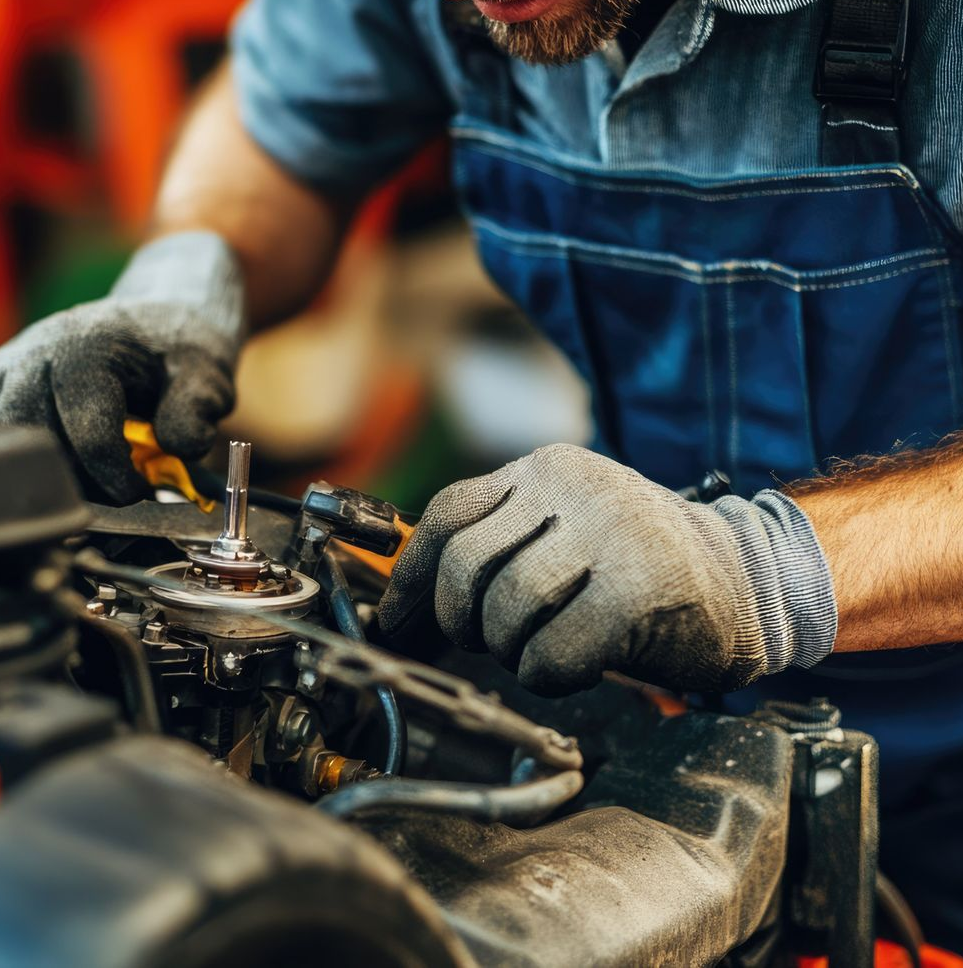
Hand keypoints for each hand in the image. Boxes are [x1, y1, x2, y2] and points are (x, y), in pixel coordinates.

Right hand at [0, 232, 245, 502]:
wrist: (154, 324)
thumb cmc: (178, 352)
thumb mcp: (207, 374)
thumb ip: (197, 408)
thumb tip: (178, 446)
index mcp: (85, 347)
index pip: (88, 436)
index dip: (118, 479)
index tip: (142, 490)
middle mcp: (33, 354)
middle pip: (39, 447)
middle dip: (82, 480)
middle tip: (117, 487)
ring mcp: (5, 372)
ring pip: (9, 449)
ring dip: (55, 474)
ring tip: (96, 474)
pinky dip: (33, 462)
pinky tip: (71, 461)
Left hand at [378, 444, 836, 695]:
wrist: (749, 580)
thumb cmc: (640, 567)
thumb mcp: (565, 532)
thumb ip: (496, 550)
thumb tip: (406, 607)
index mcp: (547, 469)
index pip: (448, 514)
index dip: (411, 576)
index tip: (394, 619)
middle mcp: (573, 488)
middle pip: (465, 564)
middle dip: (458, 621)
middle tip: (483, 643)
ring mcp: (609, 533)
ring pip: (504, 608)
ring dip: (509, 650)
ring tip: (540, 649)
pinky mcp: (639, 589)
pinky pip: (550, 652)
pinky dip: (546, 675)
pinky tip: (571, 667)